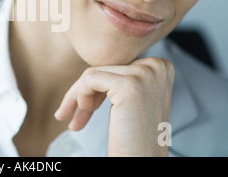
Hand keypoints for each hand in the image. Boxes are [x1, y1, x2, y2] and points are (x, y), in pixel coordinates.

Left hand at [54, 57, 173, 156]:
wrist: (140, 161)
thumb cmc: (134, 137)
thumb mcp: (131, 99)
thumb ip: (119, 77)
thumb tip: (92, 69)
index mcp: (160, 67)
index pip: (115, 66)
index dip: (95, 87)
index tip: (84, 107)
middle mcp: (157, 66)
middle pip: (103, 68)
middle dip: (82, 93)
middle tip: (67, 113)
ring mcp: (145, 74)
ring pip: (93, 73)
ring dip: (78, 97)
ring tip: (75, 119)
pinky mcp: (130, 84)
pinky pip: (90, 79)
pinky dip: (80, 96)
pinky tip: (84, 113)